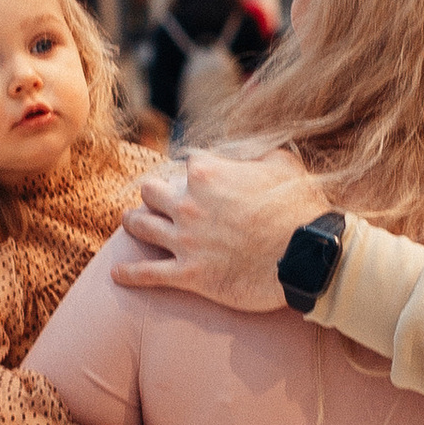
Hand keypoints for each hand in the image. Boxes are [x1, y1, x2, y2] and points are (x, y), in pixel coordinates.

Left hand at [118, 150, 312, 313]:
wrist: (307, 258)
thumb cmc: (300, 209)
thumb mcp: (284, 164)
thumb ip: (260, 151)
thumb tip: (253, 149)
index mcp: (206, 173)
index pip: (186, 163)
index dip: (194, 171)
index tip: (199, 178)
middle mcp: (187, 204)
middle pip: (151, 191)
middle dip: (154, 194)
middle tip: (157, 200)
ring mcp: (184, 240)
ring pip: (140, 225)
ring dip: (134, 222)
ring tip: (130, 222)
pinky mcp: (188, 275)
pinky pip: (146, 273)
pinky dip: (128, 274)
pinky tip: (115, 275)